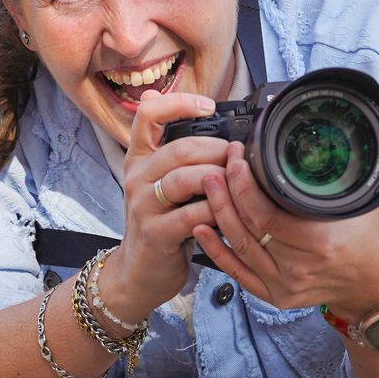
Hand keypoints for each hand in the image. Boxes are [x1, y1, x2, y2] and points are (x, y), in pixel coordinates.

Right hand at [97, 89, 230, 317]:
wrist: (139, 273)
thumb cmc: (161, 224)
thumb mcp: (163, 185)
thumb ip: (179, 154)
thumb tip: (201, 110)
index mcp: (140, 159)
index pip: (148, 115)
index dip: (178, 104)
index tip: (208, 106)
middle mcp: (137, 177)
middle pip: (179, 148)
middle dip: (218, 150)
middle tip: (241, 158)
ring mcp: (143, 205)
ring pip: (184, 178)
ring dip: (219, 178)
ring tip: (238, 183)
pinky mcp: (155, 233)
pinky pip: (191, 214)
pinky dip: (216, 211)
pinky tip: (228, 213)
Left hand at [193, 142, 378, 314]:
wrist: (374, 285)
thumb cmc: (372, 237)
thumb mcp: (370, 199)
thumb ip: (355, 169)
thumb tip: (347, 131)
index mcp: (319, 242)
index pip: (265, 213)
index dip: (243, 184)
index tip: (237, 158)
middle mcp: (299, 268)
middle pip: (247, 228)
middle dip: (226, 192)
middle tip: (217, 165)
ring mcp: (284, 285)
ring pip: (238, 247)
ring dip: (218, 215)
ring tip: (208, 187)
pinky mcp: (276, 295)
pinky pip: (238, 273)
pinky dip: (216, 251)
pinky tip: (201, 229)